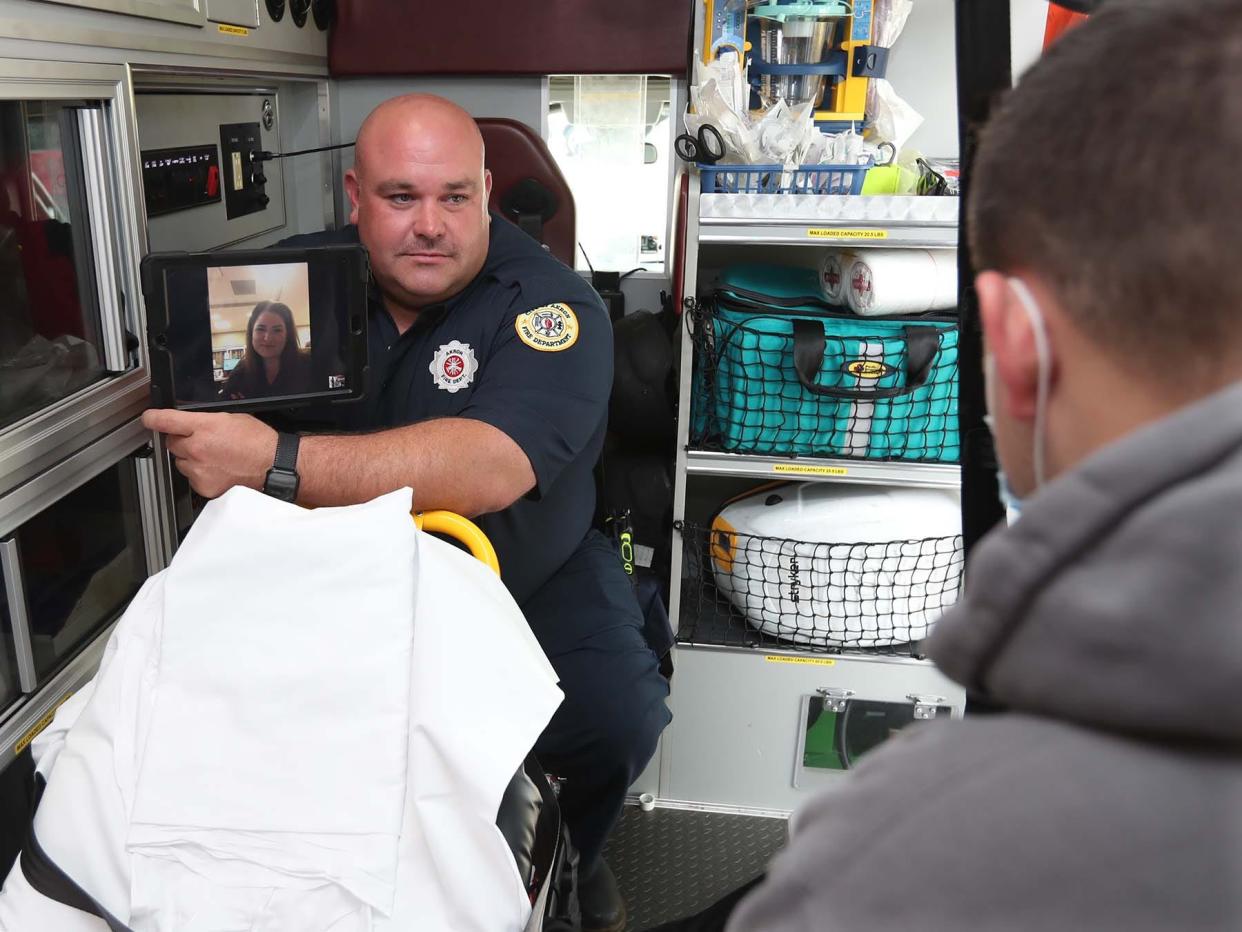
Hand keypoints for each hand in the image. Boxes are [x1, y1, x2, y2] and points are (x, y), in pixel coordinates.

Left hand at [142, 408, 277, 498]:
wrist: (272, 466)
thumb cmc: (258, 442)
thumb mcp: (232, 418)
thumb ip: (206, 420)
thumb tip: (191, 422)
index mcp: (204, 427)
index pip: (166, 421)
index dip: (153, 419)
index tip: (148, 419)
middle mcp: (197, 448)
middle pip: (172, 443)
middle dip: (182, 441)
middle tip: (202, 442)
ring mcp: (198, 469)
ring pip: (181, 462)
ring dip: (191, 459)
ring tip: (214, 458)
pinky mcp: (202, 486)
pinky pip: (191, 478)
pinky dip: (200, 474)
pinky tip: (217, 469)